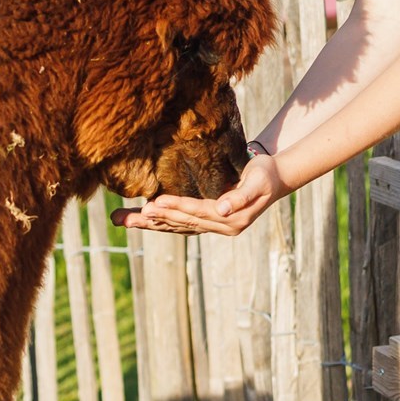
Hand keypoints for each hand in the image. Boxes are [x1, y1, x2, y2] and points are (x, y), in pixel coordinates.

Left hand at [110, 153, 288, 237]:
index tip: (152, 204)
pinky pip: (181, 224)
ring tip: (122, 220)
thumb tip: (222, 209)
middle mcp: (220, 226)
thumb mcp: (259, 181)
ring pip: (177, 226)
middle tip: (123, 218)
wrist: (277, 178)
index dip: (175, 208)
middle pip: (181, 223)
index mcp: (230, 220)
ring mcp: (215, 226)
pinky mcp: (210, 220)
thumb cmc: (267, 174)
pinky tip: (144, 219)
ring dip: (150, 223)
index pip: (196, 213)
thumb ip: (241, 196)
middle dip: (151, 220)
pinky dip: (162, 222)